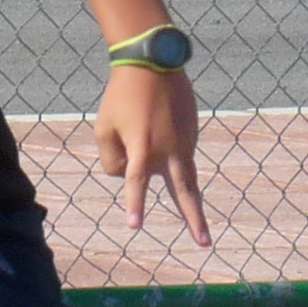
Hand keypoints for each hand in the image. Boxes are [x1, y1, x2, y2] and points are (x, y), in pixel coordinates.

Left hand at [93, 64, 208, 243]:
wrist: (153, 62)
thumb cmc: (121, 97)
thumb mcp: (104, 127)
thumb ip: (112, 159)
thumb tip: (129, 177)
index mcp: (142, 147)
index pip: (135, 182)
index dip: (135, 204)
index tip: (134, 226)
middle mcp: (168, 148)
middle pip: (184, 191)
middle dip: (194, 219)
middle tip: (204, 243)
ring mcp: (185, 142)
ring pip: (186, 177)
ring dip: (192, 202)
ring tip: (199, 229)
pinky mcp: (192, 133)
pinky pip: (179, 153)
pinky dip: (170, 153)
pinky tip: (160, 132)